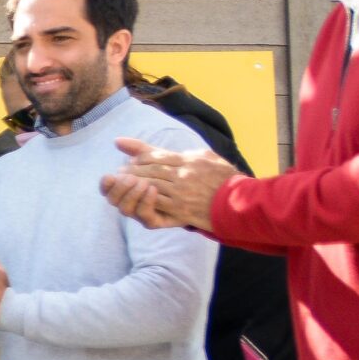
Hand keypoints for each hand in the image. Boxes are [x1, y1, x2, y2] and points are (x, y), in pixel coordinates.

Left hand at [103, 138, 237, 230]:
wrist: (239, 203)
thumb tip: (167, 149)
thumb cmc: (224, 178)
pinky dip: (143, 198)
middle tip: (119, 172)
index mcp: (188, 160)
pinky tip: (136, 196)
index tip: (131, 160)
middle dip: (131, 170)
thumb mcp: (206, 156)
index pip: (156, 156)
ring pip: (149, 184)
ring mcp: (181, 193)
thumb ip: (184, 151)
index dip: (140, 158)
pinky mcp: (181, 210)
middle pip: (149, 170)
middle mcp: (183, 175)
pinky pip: (156, 203)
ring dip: (133, 184)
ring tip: (122, 183)